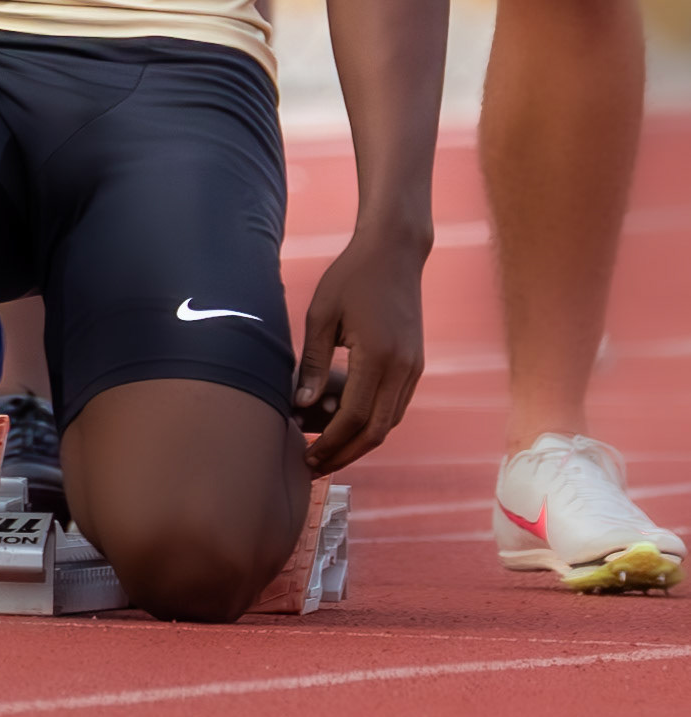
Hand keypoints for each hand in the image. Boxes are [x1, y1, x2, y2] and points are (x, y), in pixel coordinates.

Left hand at [294, 226, 427, 475]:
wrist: (394, 252)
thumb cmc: (351, 277)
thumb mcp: (321, 314)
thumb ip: (313, 362)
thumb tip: (301, 405)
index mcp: (378, 357)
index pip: (354, 418)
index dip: (331, 444)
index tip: (308, 457)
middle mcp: (402, 368)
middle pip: (377, 431)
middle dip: (346, 453)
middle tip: (316, 465)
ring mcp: (414, 368)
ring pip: (390, 423)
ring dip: (361, 441)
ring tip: (329, 449)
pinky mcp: (415, 363)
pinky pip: (397, 406)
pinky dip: (375, 422)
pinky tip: (349, 423)